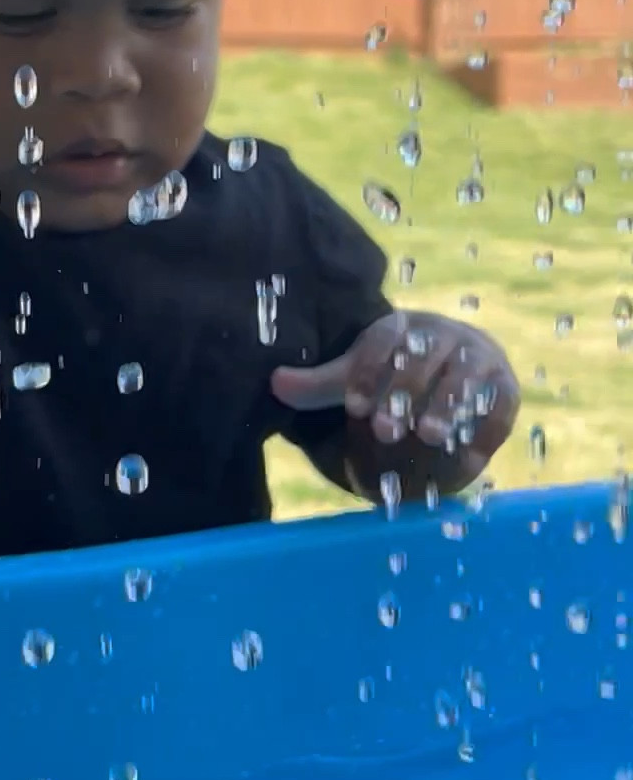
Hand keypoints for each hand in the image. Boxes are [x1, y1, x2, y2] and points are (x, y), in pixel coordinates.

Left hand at [271, 311, 518, 473]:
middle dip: (404, 392)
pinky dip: (489, 425)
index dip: (369, 371)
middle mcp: (445, 334)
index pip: (384, 339)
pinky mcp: (505, 386)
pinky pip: (503, 403)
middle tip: (382, 430)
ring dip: (448, 404)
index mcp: (404, 325)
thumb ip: (320, 384)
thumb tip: (274, 383)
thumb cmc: (395, 368)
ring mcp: (479, 357)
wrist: (452, 362)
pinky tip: (471, 454)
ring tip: (428, 435)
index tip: (352, 406)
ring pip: (466, 375)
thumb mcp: (358, 373)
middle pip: (426, 357)